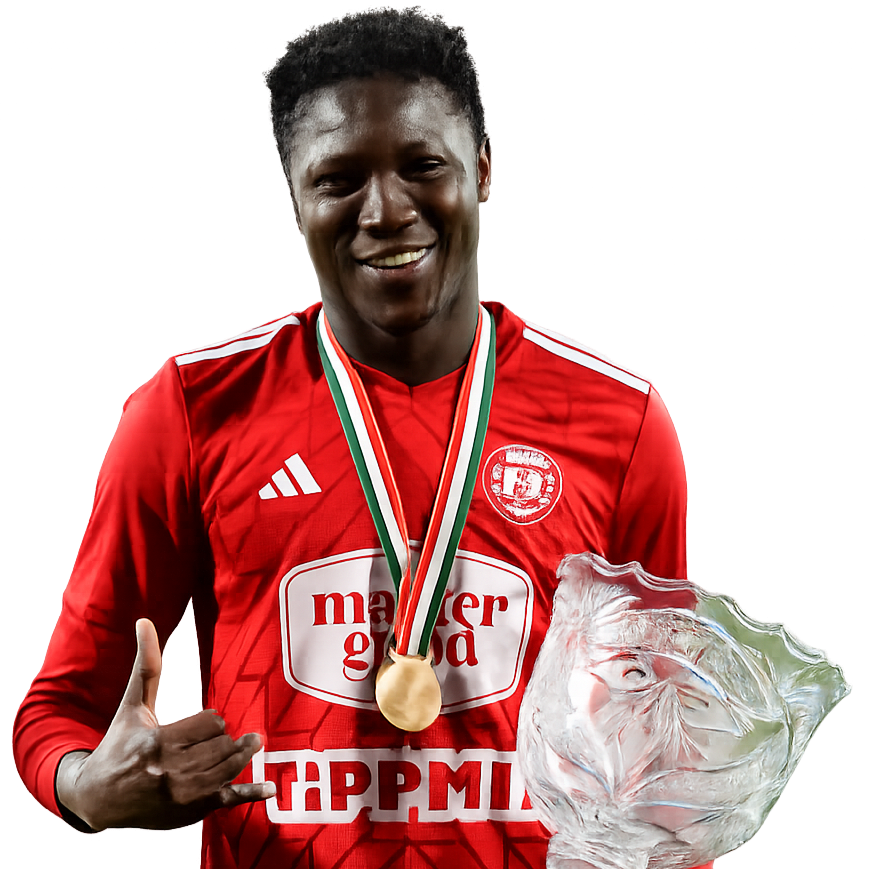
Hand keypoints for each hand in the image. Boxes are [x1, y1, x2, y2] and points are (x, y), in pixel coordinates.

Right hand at [57, 618, 273, 831]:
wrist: (97, 797)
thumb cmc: (118, 745)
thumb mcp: (131, 705)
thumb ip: (145, 664)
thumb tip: (144, 621)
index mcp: (159, 744)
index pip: (211, 723)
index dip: (212, 720)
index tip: (204, 723)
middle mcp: (172, 773)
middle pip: (223, 745)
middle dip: (225, 738)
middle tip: (217, 737)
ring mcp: (184, 796)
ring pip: (229, 767)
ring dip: (241, 754)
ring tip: (251, 743)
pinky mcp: (191, 812)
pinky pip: (227, 801)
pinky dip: (251, 794)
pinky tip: (271, 789)